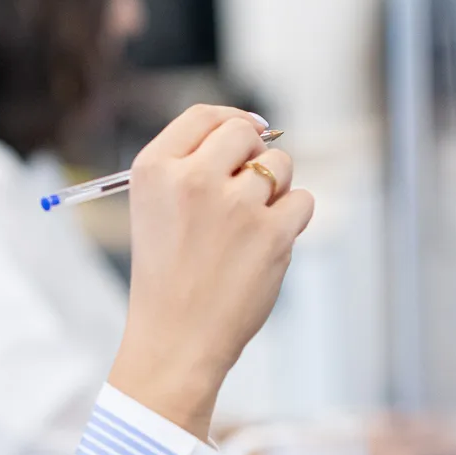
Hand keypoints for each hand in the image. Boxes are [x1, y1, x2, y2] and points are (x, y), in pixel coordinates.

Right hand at [107, 106, 313, 441]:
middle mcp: (192, 179)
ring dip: (275, 187)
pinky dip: (293, 217)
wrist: (176, 338)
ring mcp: (234, 205)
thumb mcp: (153, 206)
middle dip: (254, 153)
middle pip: (243, 133)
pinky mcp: (271, 234)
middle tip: (248, 185)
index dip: (232, 119)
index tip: (249, 130)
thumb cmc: (167, 273)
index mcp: (154, 169)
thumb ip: (190, 163)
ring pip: (279, 164)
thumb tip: (250, 129)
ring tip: (251, 223)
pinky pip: (302, 200)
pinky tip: (269, 240)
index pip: (202, 115)